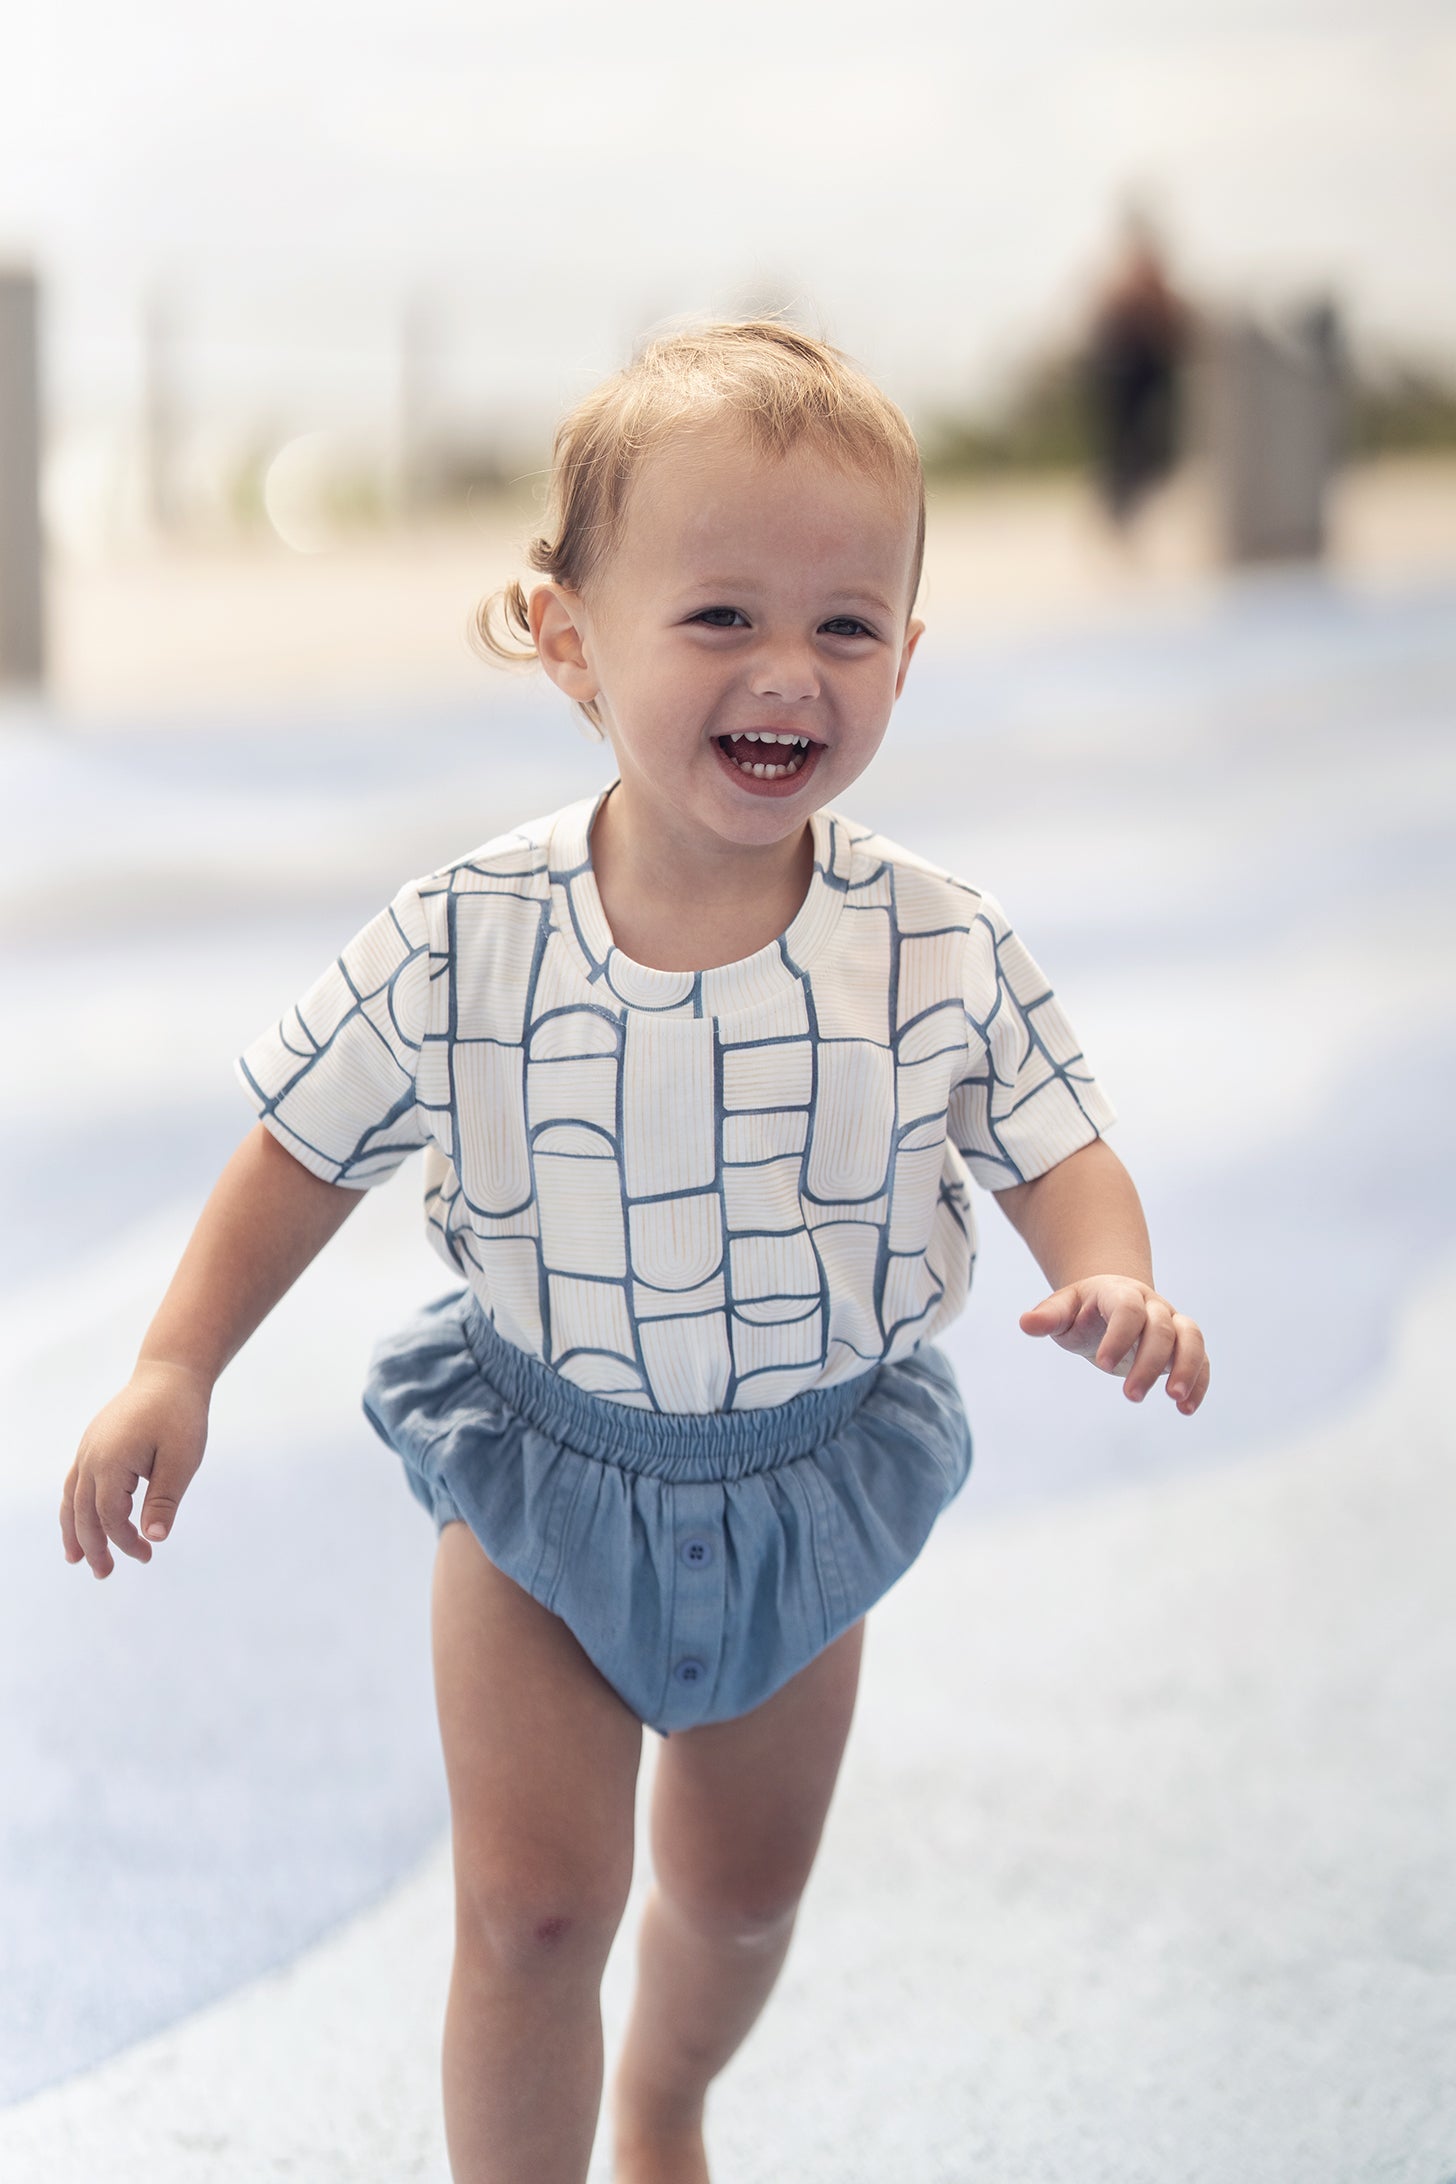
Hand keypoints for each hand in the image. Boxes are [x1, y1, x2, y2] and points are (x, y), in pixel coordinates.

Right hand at [60, 1361, 209, 1577]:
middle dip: (93, 1546)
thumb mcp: (181, 1460)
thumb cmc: (180, 1415)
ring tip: (76, 1559)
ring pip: (70, 1499)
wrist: (170, 1374)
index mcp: (111, 1463)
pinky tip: (80, 1520)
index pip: (110, 1517)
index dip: (125, 1542)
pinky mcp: (93, 1443)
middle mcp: (91, 1457)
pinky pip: (74, 1482)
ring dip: (74, 1530)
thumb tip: (154, 1538)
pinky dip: (73, 1506)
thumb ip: (165, 1499)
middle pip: (83, 1513)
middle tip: (104, 1574)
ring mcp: (88, 1449)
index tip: (147, 1556)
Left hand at [1019, 1276, 1208, 1413]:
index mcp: (1119, 1293)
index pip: (1127, 1308)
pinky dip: (1199, 1381)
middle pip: (1161, 1327)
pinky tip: (1185, 1409)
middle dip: (1150, 1362)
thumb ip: (1048, 1316)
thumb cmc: (1081, 1312)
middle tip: (1131, 1397)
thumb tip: (1026, 1323)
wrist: (1110, 1306)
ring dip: (1188, 1368)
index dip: (1119, 1335)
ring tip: (1175, 1401)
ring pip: (1191, 1338)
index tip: (1101, 1365)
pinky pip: (1201, 1358)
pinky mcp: (1184, 1345)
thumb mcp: (1061, 1311)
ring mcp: (1172, 1323)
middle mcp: (1152, 1305)